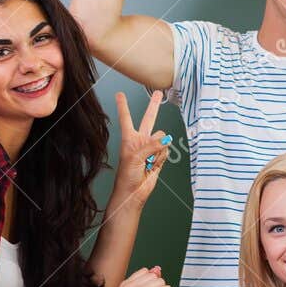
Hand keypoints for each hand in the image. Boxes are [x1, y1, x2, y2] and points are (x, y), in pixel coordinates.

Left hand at [109, 91, 170, 211]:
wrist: (133, 193)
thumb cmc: (127, 176)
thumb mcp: (135, 157)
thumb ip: (151, 145)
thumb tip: (166, 138)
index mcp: (129, 138)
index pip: (126, 118)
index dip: (123, 106)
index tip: (120, 94)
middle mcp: (140, 141)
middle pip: (148, 119)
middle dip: (153, 106)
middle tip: (158, 93)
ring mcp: (151, 149)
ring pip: (162, 139)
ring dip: (158, 150)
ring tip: (148, 162)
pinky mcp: (159, 157)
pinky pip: (166, 151)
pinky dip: (162, 158)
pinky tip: (154, 165)